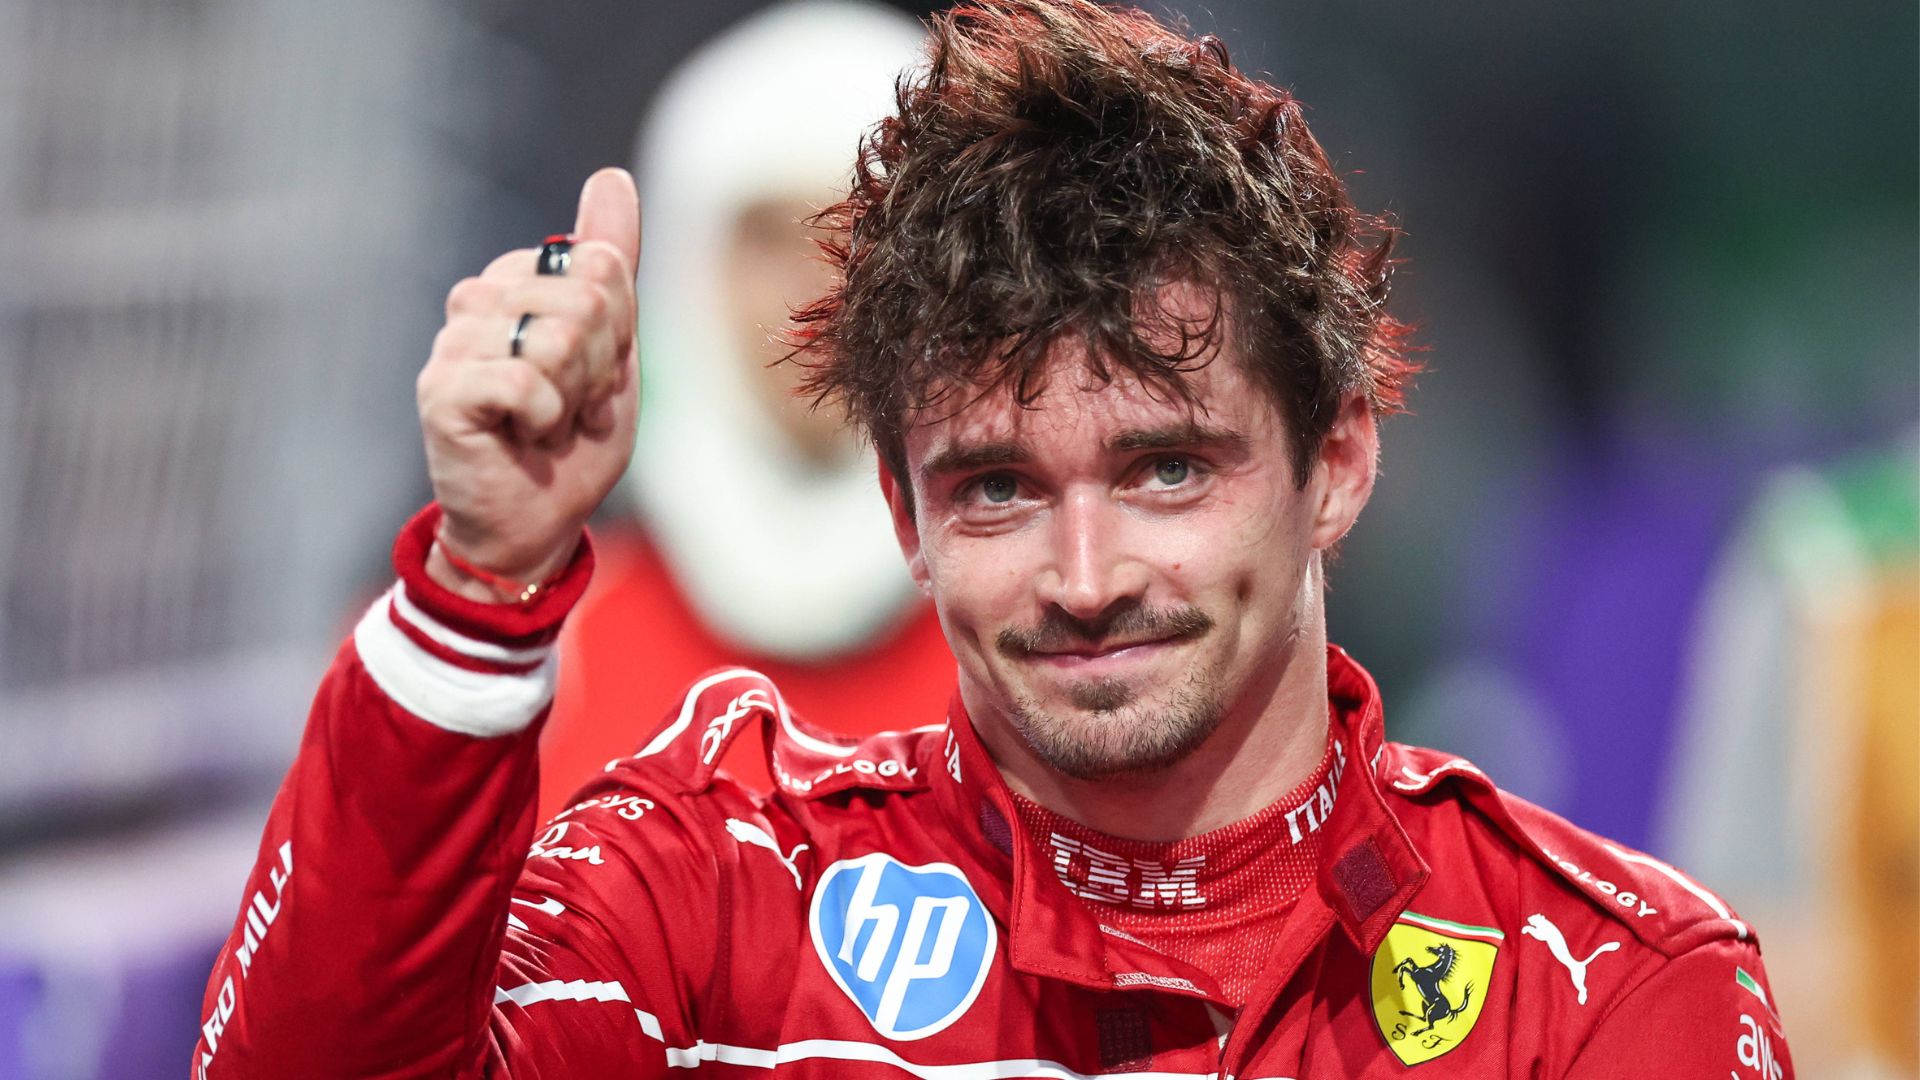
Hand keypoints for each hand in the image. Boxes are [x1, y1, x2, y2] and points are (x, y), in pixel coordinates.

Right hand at [415, 168, 640, 599]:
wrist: (535, 521)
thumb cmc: (572, 437)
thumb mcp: (612, 346)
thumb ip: (612, 264)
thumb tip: (611, 176)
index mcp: (518, 280)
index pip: (605, 268)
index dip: (619, 335)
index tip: (593, 374)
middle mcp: (478, 299)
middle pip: (587, 299)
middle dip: (599, 368)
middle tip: (569, 405)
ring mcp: (452, 342)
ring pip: (558, 337)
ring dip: (573, 397)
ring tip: (545, 422)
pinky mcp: (440, 390)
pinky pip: (525, 381)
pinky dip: (546, 419)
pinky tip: (524, 435)